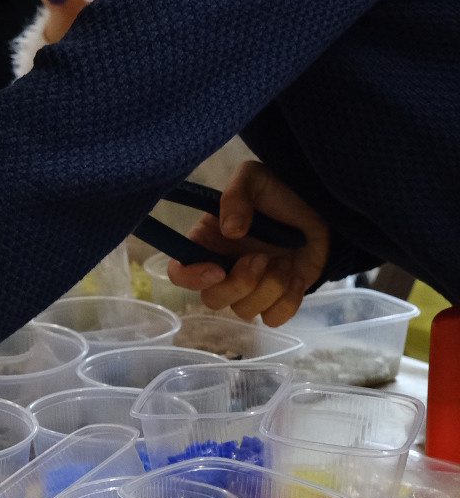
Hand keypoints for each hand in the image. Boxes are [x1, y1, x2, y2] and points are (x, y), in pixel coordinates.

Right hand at [166, 161, 329, 324]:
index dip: (192, 278)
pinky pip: (273, 319)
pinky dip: (287, 302)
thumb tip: (231, 230)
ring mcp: (251, 288)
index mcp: (207, 245)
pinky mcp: (277, 299)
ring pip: (245, 311)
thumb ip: (235, 196)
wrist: (316, 205)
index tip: (218, 270)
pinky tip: (296, 277)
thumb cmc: (276, 192)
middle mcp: (223, 270)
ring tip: (285, 262)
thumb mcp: (252, 179)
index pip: (180, 273)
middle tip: (261, 258)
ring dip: (269, 288)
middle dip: (240, 284)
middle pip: (213, 299)